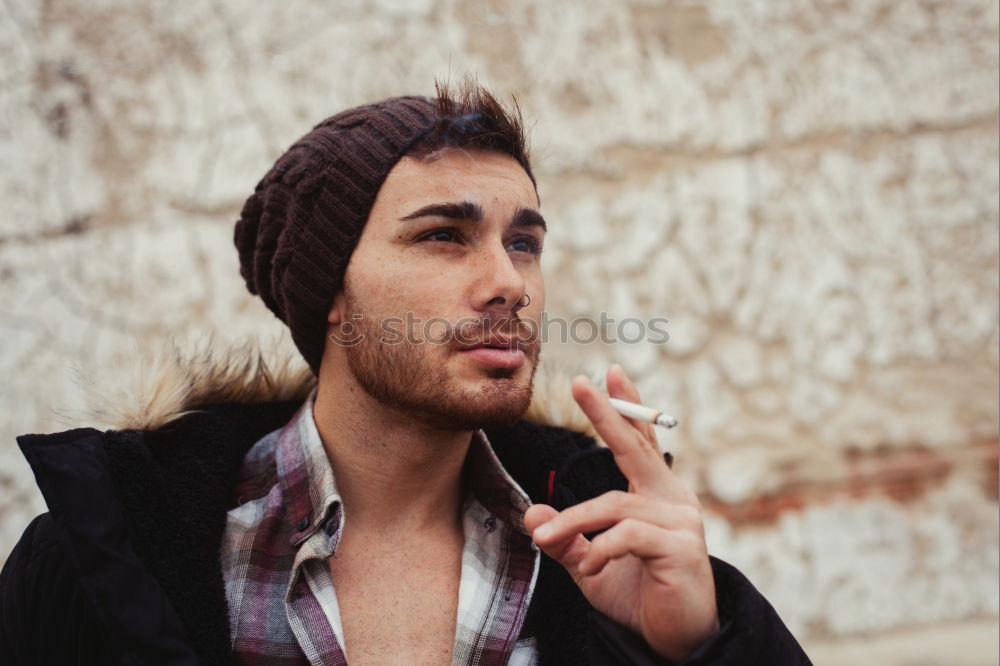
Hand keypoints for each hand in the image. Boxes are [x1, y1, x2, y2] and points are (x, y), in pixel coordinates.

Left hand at [524, 365, 719, 661]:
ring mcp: (681, 521)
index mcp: (655, 494)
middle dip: (608, 413)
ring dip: (575, 521)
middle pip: (637, 447)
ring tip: (545, 539)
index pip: (641, 441)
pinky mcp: (682, 547)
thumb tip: (533, 512)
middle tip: (581, 383)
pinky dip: (600, 548)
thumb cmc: (640, 593)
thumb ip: (567, 537)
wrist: (678, 640)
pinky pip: (628, 536)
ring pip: (615, 504)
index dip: (627, 407)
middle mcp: (672, 498)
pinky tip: (590, 565)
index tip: (611, 372)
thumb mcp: (592, 564)